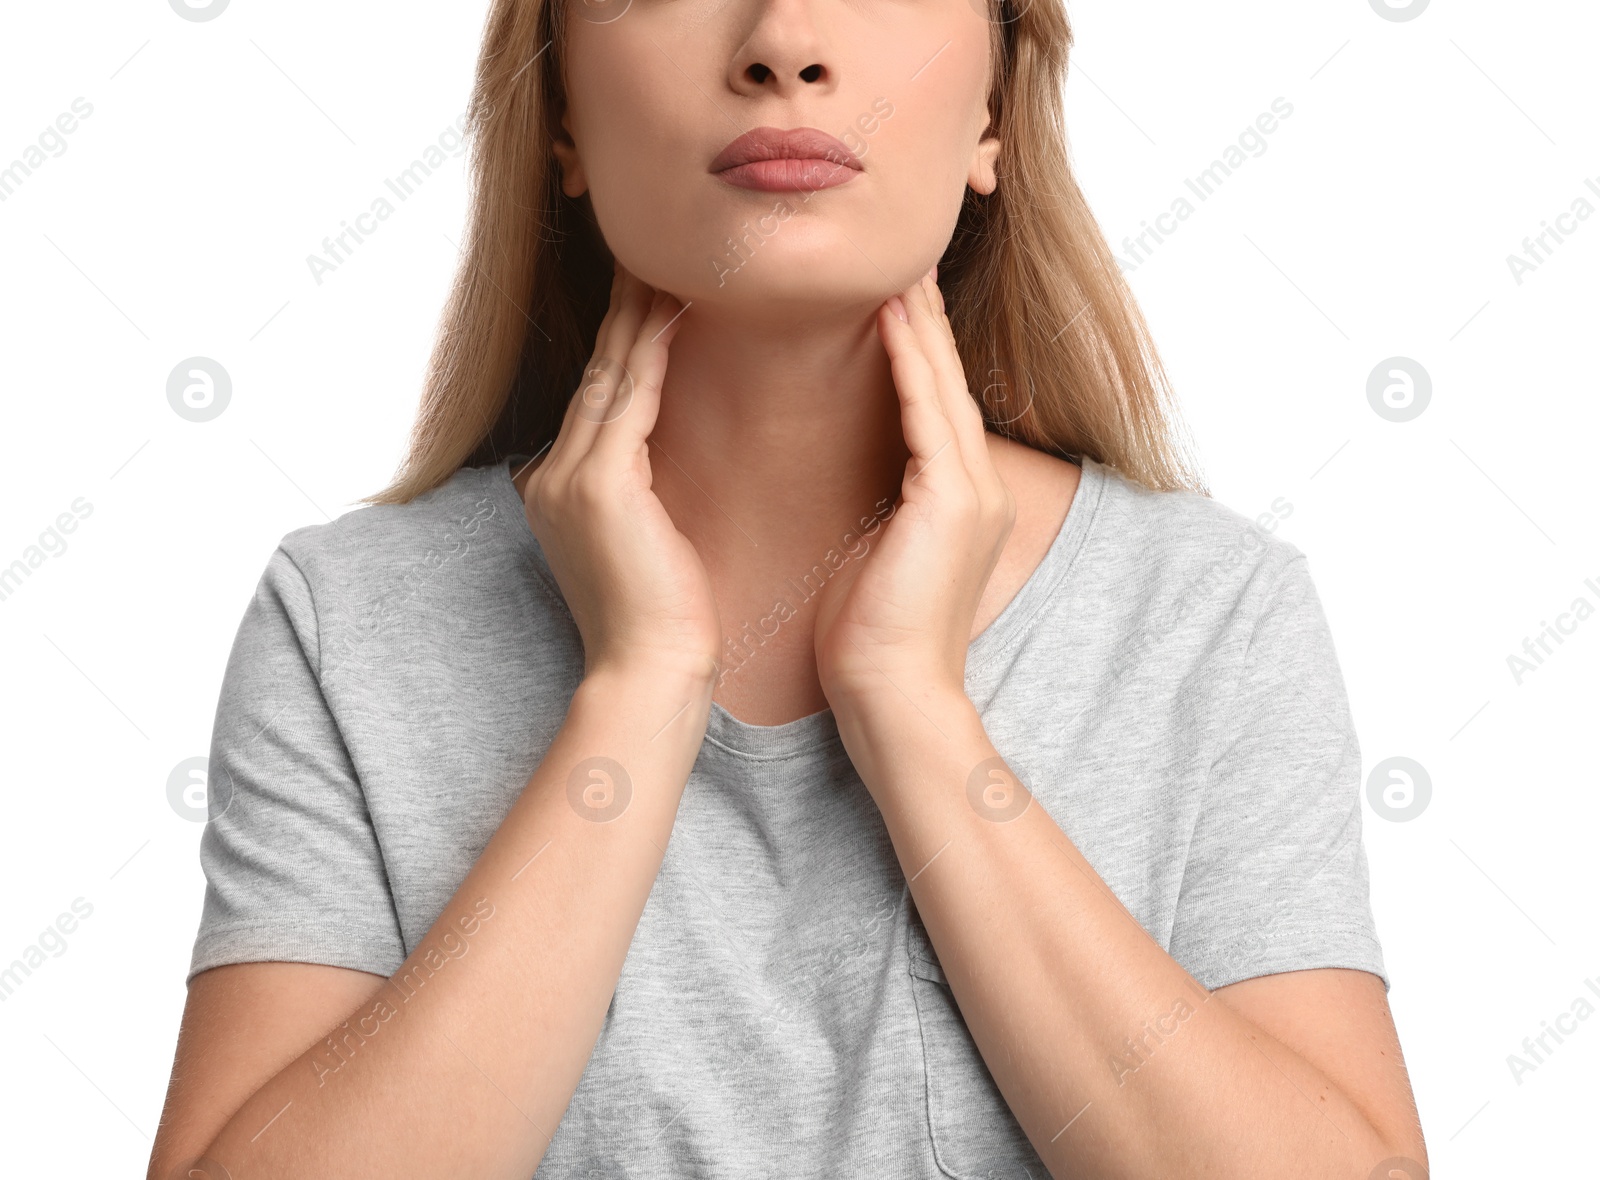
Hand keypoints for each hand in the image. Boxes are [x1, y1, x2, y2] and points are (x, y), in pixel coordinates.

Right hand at [517, 262, 720, 681]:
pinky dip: (653, 348)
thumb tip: (659, 472)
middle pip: (599, 372)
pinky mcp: (600, 484)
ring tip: (670, 260)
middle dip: (627, 310)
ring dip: (640, 312)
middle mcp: (555, 475)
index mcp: (563, 490)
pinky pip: (631, 395)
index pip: (600, 398)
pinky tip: (677, 307)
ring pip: (611, 373)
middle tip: (657, 250)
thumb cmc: (665, 620)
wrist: (651, 672)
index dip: (624, 341)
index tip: (652, 293)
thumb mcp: (646, 544)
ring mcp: (571, 477)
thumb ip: (640, 497)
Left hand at [813, 267, 1015, 708]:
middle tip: (890, 245)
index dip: (909, 337)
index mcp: (955, 496)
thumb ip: (879, 503)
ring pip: (939, 379)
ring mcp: (972, 489)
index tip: (879, 284)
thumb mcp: (873, 551)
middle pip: (943, 373)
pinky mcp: (952, 500)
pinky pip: (927, 410)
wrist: (891, 697)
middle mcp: (975, 483)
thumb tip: (854, 474)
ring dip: (914, 315)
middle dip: (917, 308)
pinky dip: (909, 357)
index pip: (930, 396)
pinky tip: (888, 311)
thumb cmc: (869, 637)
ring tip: (890, 257)